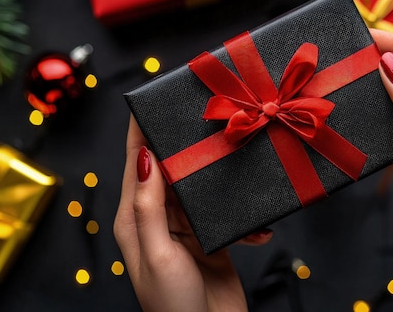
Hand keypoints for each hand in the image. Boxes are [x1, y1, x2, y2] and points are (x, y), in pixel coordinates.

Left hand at [114, 116, 271, 311]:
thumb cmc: (172, 304)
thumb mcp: (157, 251)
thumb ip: (150, 205)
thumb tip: (144, 157)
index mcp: (135, 219)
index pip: (136, 164)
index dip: (142, 132)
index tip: (152, 101)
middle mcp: (158, 220)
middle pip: (171, 170)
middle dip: (189, 148)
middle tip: (210, 122)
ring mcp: (186, 230)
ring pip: (200, 189)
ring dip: (220, 180)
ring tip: (239, 165)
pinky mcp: (211, 240)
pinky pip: (224, 215)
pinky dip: (242, 216)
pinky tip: (257, 224)